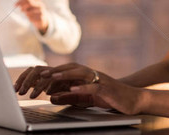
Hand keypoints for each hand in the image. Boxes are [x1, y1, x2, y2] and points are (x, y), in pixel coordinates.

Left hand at [14, 63, 144, 114]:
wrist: (132, 99)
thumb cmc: (108, 97)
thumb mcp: (85, 98)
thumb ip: (69, 96)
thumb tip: (51, 97)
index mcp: (83, 75)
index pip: (63, 72)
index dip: (49, 75)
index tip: (36, 79)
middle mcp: (89, 73)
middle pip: (68, 69)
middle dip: (53, 72)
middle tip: (38, 76)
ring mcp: (98, 79)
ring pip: (79, 73)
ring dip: (65, 75)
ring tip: (51, 77)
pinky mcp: (106, 87)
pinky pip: (93, 86)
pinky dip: (83, 86)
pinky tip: (74, 88)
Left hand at [15, 0, 48, 33]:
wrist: (44, 20)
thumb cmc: (35, 12)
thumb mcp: (31, 6)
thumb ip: (26, 2)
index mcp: (38, 1)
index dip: (20, 1)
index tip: (15, 5)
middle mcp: (40, 5)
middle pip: (30, 3)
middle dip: (23, 6)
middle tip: (21, 10)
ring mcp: (42, 11)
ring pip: (30, 12)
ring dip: (27, 14)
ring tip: (28, 15)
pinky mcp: (41, 18)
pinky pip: (32, 18)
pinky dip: (30, 19)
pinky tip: (31, 19)